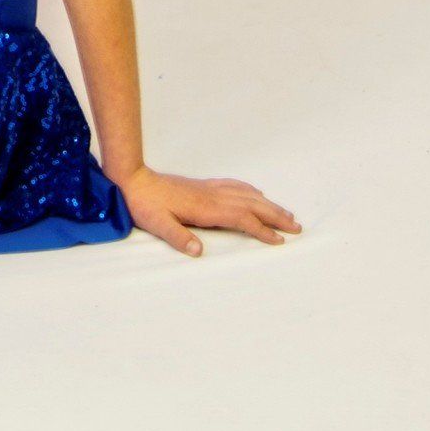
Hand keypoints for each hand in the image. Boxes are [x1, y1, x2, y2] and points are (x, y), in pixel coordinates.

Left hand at [120, 166, 300, 255]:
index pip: (241, 218)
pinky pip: (233, 186)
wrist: (131, 178)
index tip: (280, 241)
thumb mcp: (157, 224)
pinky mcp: (201, 185)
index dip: (261, 230)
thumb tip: (198, 251)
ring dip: (268, 203)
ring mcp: (207, 188)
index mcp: (204, 207)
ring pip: (245, 194)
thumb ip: (177, 237)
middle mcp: (211, 195)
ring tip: (287, 213)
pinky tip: (256, 192)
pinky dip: (250, 190)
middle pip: (251, 203)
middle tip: (297, 226)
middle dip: (275, 215)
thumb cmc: (144, 204)